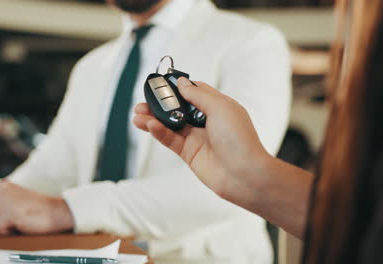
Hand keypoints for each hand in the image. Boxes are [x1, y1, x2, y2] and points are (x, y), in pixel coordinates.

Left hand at [0, 180, 73, 234]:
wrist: (56, 212)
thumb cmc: (36, 209)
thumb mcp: (13, 197)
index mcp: (2, 186)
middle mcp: (2, 190)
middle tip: (7, 220)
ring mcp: (6, 201)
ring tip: (13, 222)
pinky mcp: (11, 212)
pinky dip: (5, 232)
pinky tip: (17, 225)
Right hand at [133, 77, 271, 203]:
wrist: (244, 174)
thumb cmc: (240, 140)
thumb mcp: (220, 107)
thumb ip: (197, 94)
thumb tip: (181, 82)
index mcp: (217, 106)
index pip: (193, 91)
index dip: (176, 86)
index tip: (160, 82)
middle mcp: (206, 120)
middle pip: (177, 107)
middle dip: (159, 103)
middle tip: (144, 100)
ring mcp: (196, 137)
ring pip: (169, 124)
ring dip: (153, 118)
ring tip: (137, 114)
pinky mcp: (189, 153)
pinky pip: (170, 139)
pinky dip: (159, 132)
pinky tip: (149, 125)